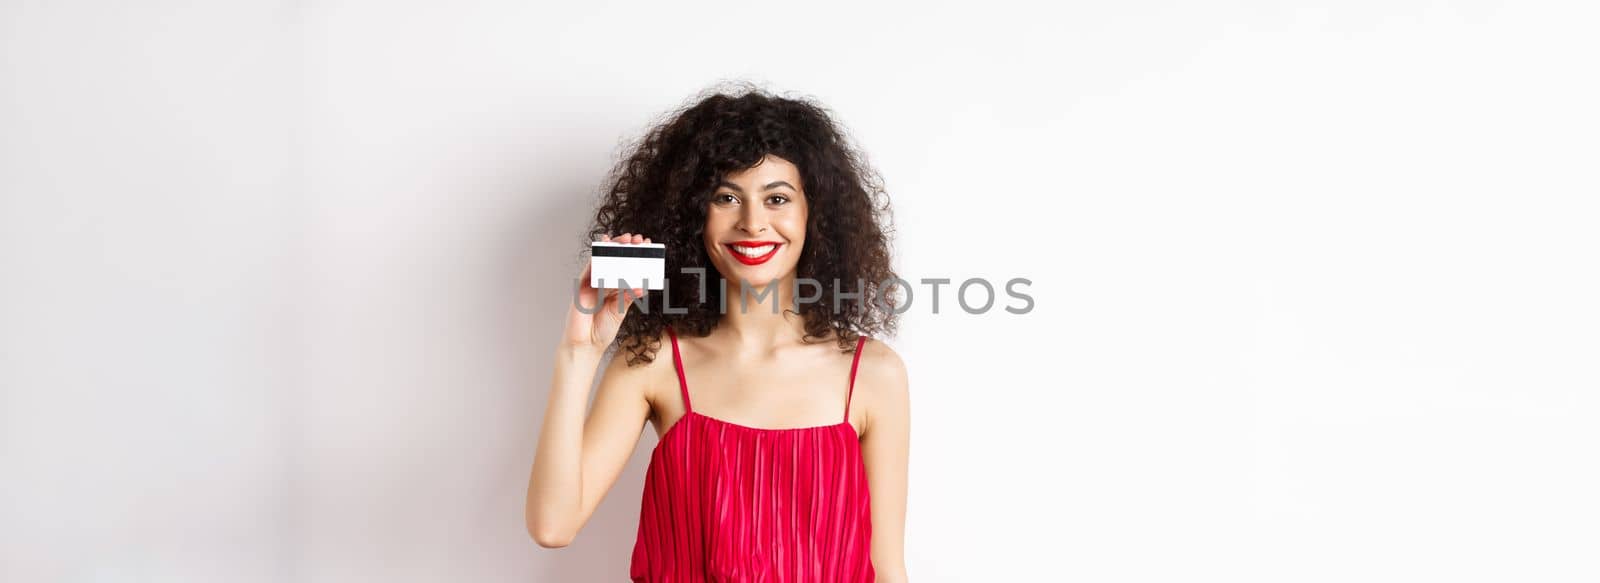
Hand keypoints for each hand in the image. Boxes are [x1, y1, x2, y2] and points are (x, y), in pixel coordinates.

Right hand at [564, 233, 650, 353]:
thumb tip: (642, 287)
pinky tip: (606, 250)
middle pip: (615, 260)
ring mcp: (592, 283)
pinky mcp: (582, 285)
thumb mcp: (620, 311)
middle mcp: (604, 283)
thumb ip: (628, 298)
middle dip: (626, 247)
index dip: (636, 256)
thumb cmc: (602, 329)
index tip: (647, 245)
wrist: (586, 344)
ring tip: (626, 240)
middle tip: (637, 239)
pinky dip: (598, 258)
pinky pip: (590, 268)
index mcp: (615, 288)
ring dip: (613, 248)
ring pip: (603, 260)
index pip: (627, 268)